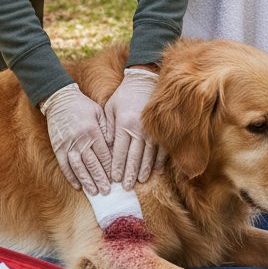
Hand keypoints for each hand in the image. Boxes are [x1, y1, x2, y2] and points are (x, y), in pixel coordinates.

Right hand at [38, 84, 111, 193]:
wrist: (59, 99)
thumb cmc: (82, 106)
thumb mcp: (99, 113)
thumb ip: (107, 130)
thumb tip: (115, 147)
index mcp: (93, 131)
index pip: (104, 154)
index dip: (110, 168)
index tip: (116, 179)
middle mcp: (80, 140)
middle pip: (92, 164)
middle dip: (100, 179)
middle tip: (107, 191)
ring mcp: (67, 144)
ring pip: (78, 167)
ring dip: (86, 181)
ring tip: (94, 192)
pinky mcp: (58, 147)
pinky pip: (64, 165)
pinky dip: (70, 176)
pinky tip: (77, 185)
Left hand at [104, 67, 166, 187]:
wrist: (143, 80)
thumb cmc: (123, 95)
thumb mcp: (110, 108)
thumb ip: (108, 128)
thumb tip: (105, 147)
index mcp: (123, 124)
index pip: (119, 151)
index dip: (116, 166)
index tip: (114, 178)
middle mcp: (138, 129)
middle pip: (134, 157)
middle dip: (129, 173)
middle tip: (126, 187)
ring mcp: (152, 129)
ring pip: (148, 155)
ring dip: (144, 170)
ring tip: (139, 182)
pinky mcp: (162, 128)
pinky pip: (161, 148)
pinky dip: (158, 161)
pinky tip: (155, 170)